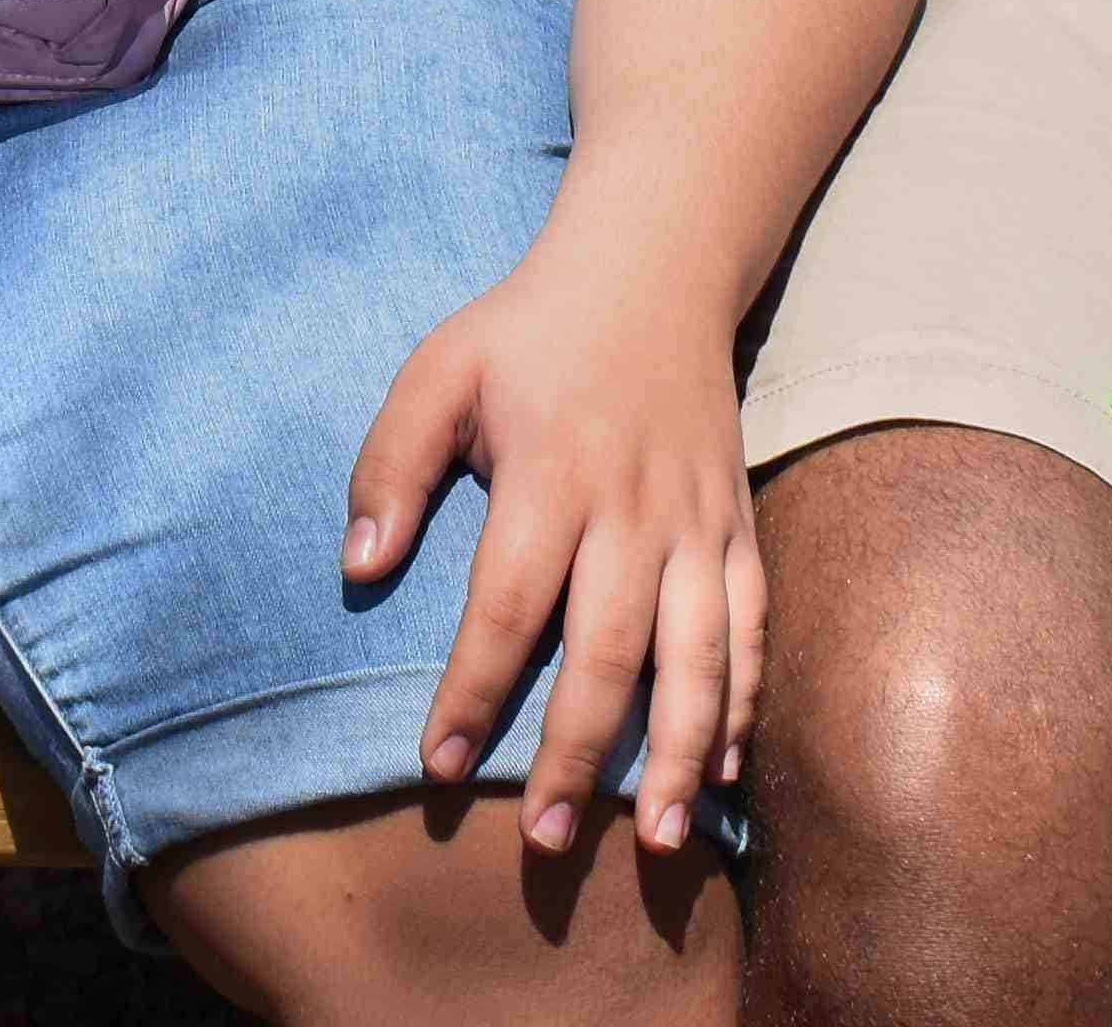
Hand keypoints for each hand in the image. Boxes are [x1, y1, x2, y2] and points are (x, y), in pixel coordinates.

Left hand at [340, 251, 761, 858]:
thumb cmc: (526, 333)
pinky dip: (745, 703)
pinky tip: (726, 772)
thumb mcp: (437, 370)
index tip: (440, 766)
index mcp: (551, 471)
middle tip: (548, 842)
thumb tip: (358, 569)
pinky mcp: (739, 526)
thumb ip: (389, 465)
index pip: (509, 602)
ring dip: (684, 755)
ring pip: (701, 655)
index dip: (475, 690)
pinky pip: (753, 627)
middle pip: (610, 650)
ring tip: (663, 843)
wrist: (651, 270)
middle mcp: (634, 507)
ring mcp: (698, 521)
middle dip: (581, 754)